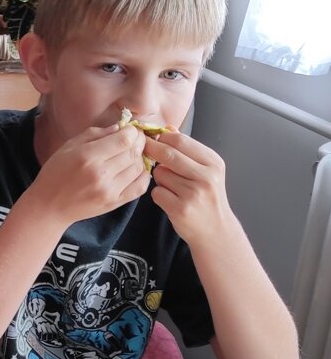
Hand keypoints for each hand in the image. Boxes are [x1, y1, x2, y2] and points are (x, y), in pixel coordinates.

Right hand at [30, 124, 150, 225]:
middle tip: (136, 139)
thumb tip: (120, 128)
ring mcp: (109, 190)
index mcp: (87, 156)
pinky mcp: (114, 203)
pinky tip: (135, 170)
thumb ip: (95, 134)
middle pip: (134, 152)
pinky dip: (143, 175)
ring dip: (140, 158)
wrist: (49, 206)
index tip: (130, 130)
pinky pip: (140, 186)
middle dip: (139, 142)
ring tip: (132, 154)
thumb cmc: (55, 173)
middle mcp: (100, 174)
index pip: (124, 140)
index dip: (132, 132)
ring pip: (139, 168)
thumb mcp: (68, 147)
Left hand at [143, 131, 233, 245]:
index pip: (180, 140)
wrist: (215, 230)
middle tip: (143, 150)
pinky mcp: (180, 208)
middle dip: (151, 150)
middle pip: (167, 154)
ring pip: (159, 173)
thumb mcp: (206, 170)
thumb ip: (187, 150)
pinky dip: (159, 194)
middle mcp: (206, 176)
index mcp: (213, 162)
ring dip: (159, 178)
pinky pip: (156, 192)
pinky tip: (170, 200)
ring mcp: (193, 193)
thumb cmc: (207, 197)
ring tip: (172, 186)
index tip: (150, 137)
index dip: (160, 137)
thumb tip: (167, 128)